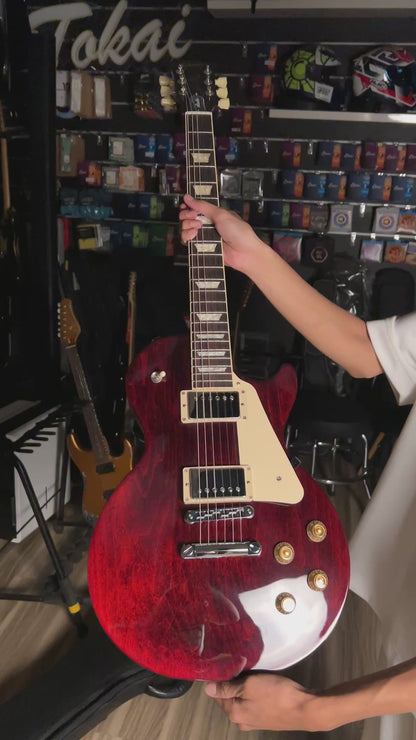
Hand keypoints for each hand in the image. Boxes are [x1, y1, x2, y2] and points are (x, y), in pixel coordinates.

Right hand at [179, 194, 265, 273]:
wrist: (244, 252)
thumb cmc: (238, 232)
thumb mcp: (221, 214)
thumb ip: (203, 206)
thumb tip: (188, 197)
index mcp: (213, 214)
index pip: (195, 207)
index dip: (188, 206)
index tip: (187, 206)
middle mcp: (207, 224)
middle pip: (187, 217)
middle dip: (187, 214)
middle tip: (194, 216)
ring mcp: (204, 235)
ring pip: (185, 228)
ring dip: (187, 225)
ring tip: (197, 227)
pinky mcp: (201, 247)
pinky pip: (187, 241)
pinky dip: (187, 237)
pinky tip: (194, 235)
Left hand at [205, 673, 319, 731]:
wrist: (306, 708)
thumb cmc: (277, 694)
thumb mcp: (250, 685)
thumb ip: (228, 687)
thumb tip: (207, 689)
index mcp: (234, 713)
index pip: (217, 693)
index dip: (220, 677)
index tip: (226, 663)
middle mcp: (241, 721)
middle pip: (230, 696)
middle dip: (233, 681)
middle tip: (241, 665)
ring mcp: (254, 721)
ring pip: (242, 698)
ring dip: (245, 686)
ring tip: (253, 672)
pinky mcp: (266, 718)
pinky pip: (253, 702)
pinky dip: (255, 693)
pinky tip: (263, 683)